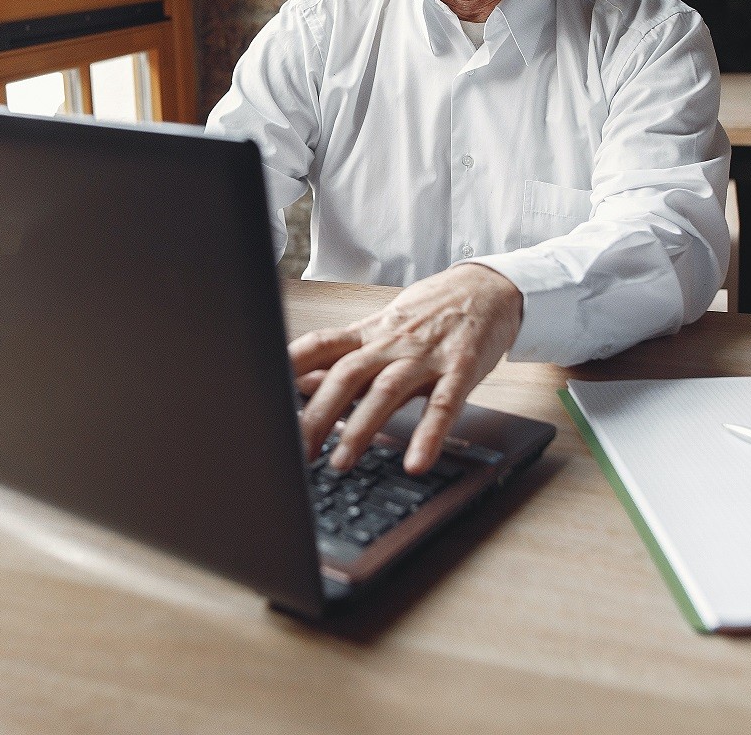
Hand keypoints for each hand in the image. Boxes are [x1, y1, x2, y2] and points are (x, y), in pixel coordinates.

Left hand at [289, 264, 522, 475]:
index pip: (321, 345)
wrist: (488, 288)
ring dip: (361, 427)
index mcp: (370, 334)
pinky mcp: (462, 369)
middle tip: (298, 451)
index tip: (263, 394)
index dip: (290, 367)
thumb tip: (298, 384)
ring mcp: (426, 355)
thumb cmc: (430, 314)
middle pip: (346, 374)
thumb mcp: (382, 331)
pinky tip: (417, 462)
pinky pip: (444, 405)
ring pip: (387, 390)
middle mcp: (392, 343)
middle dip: (319, 414)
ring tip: (341, 462)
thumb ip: (343, 359)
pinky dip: (429, 434)